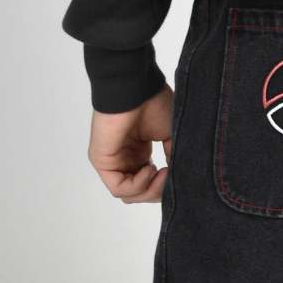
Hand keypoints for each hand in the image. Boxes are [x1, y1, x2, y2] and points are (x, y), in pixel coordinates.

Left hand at [88, 87, 172, 202]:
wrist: (136, 87)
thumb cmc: (153, 103)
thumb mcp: (172, 137)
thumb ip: (174, 160)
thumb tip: (180, 181)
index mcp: (139, 155)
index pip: (150, 186)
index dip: (166, 187)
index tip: (179, 174)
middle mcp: (125, 160)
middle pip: (141, 194)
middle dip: (159, 192)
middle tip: (171, 176)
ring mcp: (112, 162)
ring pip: (130, 195)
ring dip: (151, 189)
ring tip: (162, 172)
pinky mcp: (101, 161)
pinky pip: (119, 188)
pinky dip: (138, 185)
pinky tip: (149, 168)